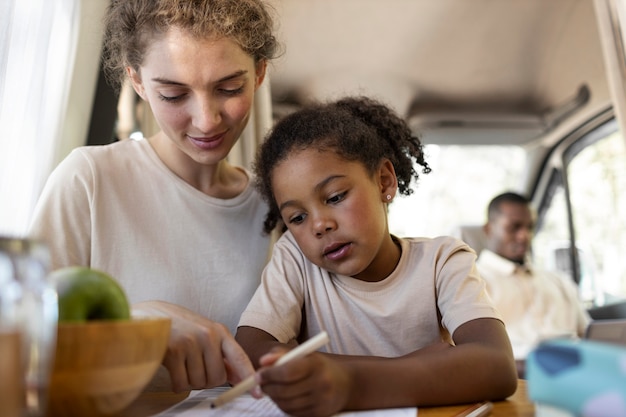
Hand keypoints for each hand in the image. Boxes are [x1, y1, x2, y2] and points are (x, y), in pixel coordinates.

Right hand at [132, 301, 254, 391]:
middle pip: (217, 378)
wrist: (149, 317)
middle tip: (194, 367)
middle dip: (206, 380)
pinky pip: (181, 383)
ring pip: (199, 382)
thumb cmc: (180, 328)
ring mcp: (191, 343)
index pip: (240, 357)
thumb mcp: (205, 335)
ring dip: (189, 380)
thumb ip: (221, 355)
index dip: (249, 376)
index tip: (258, 392)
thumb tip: (238, 377)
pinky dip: (176, 382)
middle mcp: (208, 335)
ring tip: (181, 363)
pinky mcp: (173, 351)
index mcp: (219, 331)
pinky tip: (172, 367)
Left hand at [257, 348, 351, 416]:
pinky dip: (283, 406)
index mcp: (316, 364)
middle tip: (260, 383)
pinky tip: (283, 397)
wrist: (347, 384)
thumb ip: (281, 354)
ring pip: (286, 404)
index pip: (287, 371)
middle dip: (267, 387)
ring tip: (271, 389)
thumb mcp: (304, 354)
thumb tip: (262, 361)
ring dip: (273, 397)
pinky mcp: (320, 414)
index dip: (269, 374)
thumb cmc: (320, 366)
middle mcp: (321, 383)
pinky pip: (293, 413)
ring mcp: (321, 401)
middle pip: (284, 390)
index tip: (259, 374)